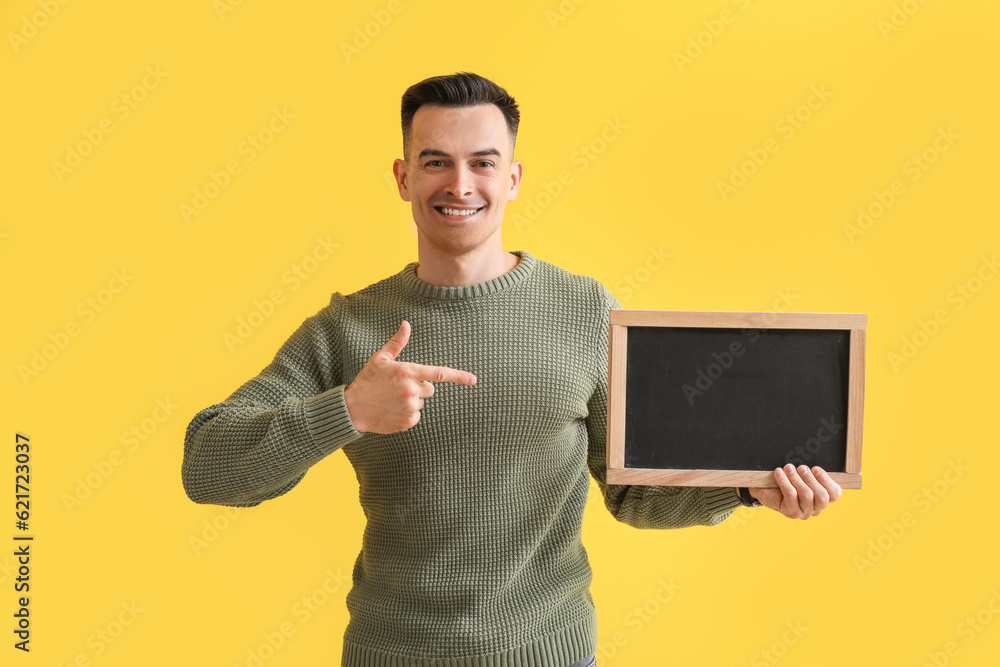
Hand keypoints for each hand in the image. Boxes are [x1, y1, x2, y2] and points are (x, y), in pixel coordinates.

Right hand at [343, 320, 475, 433]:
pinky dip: (408, 413)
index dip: (458, 376)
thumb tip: (406, 324)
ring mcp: (410, 407)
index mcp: (408, 372)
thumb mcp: (381, 358)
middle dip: (419, 386)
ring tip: (392, 398)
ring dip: (412, 400)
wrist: (353, 408)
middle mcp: (411, 389)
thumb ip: (398, 342)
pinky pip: (417, 415)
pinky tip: (393, 409)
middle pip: (430, 388)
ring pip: (422, 401)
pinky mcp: (408, 421)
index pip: (439, 373)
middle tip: (399, 387)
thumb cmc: (368, 380)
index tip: (473, 380)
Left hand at [749, 464, 842, 519]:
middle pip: (822, 496)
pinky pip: (791, 495)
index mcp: (822, 499)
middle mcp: (815, 509)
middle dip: (811, 479)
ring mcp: (803, 513)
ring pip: (807, 495)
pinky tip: (779, 472)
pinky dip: (784, 481)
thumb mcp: (801, 474)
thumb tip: (814, 464)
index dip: (827, 480)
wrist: (764, 489)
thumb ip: (810, 471)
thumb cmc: (786, 480)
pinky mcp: (790, 512)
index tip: (816, 468)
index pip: (835, 494)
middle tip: (801, 467)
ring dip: (797, 478)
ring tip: (788, 467)